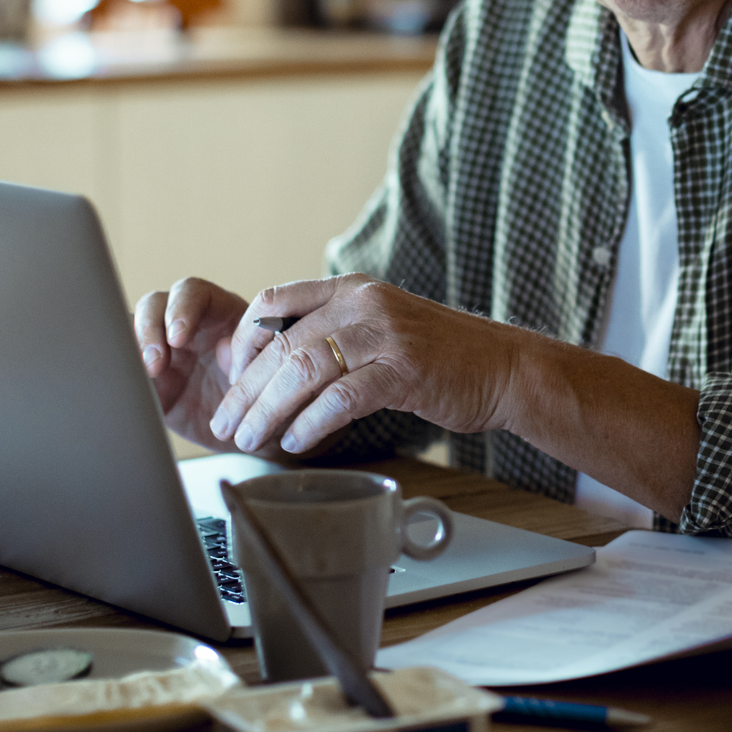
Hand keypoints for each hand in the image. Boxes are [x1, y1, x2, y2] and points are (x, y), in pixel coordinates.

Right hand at [133, 277, 272, 455]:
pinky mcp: (150, 380)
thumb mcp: (274, 376)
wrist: (259, 433)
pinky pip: (128, 368)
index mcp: (222, 313)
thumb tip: (225, 347)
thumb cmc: (274, 395)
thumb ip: (255, 357)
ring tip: (148, 376)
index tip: (178, 337)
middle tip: (156, 362)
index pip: (195, 293)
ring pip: (135, 330)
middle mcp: (190, 326)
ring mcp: (166, 350)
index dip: (182, 309)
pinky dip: (125, 375)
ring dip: (135, 349)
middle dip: (151, 328)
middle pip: (156, 304)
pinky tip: (135, 391)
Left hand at [211, 274, 525, 455]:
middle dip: (245, 389)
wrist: (504, 366)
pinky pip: (342, 399)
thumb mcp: (380, 326)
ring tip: (251, 438)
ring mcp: (386, 335)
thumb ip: (333, 333)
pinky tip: (296, 442)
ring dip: (269, 410)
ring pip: (304, 371)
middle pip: (283, 343)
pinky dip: (311, 423)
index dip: (243, 341)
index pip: (274, 301)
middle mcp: (364, 303)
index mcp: (352, 289)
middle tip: (226, 423)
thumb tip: (274, 363)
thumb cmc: (440, 356)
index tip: (229, 376)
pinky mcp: (405, 371)